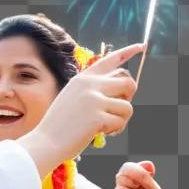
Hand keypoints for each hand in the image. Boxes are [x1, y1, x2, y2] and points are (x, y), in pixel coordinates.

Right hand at [18, 44, 143, 176]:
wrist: (46, 142)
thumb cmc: (61, 124)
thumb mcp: (74, 98)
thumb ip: (95, 90)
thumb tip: (124, 89)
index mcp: (83, 78)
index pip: (110, 60)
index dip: (128, 51)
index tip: (142, 46)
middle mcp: (90, 85)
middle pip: (128, 82)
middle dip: (130, 97)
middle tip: (119, 109)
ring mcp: (94, 100)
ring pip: (128, 106)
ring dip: (122, 119)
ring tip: (107, 126)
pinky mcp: (98, 117)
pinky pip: (121, 122)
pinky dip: (116, 130)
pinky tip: (103, 133)